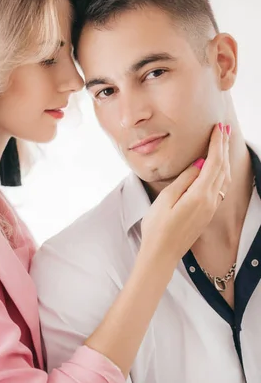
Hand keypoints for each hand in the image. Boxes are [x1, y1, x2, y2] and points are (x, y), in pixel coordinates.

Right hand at [141, 123, 229, 262]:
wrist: (162, 254)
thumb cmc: (158, 227)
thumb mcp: (166, 199)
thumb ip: (185, 179)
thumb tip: (200, 164)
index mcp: (199, 195)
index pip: (213, 163)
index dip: (216, 144)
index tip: (217, 128)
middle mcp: (210, 201)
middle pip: (222, 168)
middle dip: (223, 147)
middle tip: (222, 129)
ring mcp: (210, 208)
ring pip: (224, 178)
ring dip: (224, 159)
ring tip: (222, 144)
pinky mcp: (207, 214)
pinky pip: (220, 187)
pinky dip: (222, 172)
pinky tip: (218, 168)